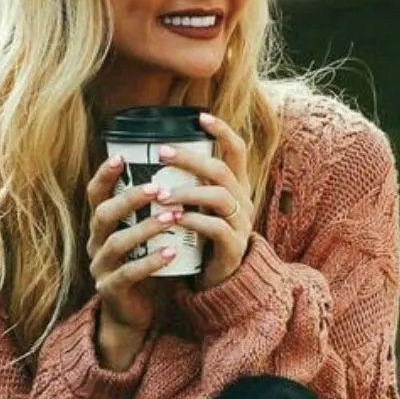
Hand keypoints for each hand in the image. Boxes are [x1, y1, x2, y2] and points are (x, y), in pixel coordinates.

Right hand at [85, 155, 181, 360]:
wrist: (136, 314)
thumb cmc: (146, 267)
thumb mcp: (149, 236)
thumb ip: (156, 211)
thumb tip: (186, 174)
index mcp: (103, 226)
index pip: (96, 194)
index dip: (104, 175)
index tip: (121, 155)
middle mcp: (96, 243)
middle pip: (103, 214)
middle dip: (129, 198)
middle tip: (157, 187)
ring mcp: (100, 267)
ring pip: (117, 242)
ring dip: (145, 228)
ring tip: (171, 218)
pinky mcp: (110, 290)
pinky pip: (128, 273)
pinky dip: (150, 261)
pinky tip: (172, 253)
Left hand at [154, 112, 253, 291]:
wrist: (218, 282)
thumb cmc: (201, 238)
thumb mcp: (198, 206)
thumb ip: (188, 183)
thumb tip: (156, 154)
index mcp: (236, 187)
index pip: (237, 150)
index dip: (222, 131)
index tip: (200, 116)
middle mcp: (243, 201)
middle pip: (221, 170)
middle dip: (190, 159)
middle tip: (162, 153)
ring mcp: (241, 225)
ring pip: (219, 196)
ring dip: (187, 192)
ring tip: (160, 194)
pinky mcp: (233, 248)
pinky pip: (216, 228)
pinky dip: (194, 221)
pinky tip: (174, 219)